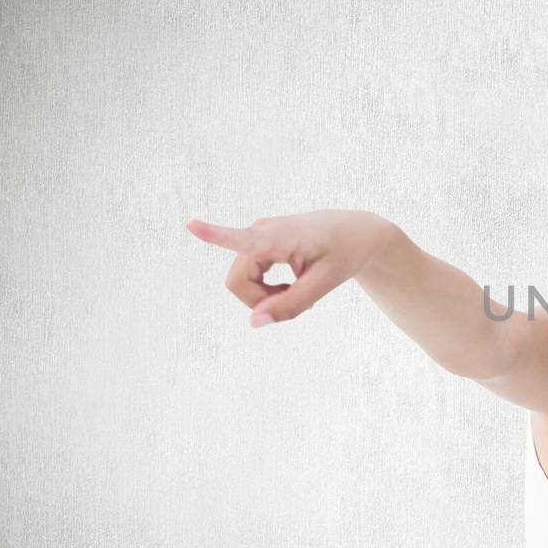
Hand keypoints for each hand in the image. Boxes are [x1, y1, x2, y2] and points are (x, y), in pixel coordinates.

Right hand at [187, 210, 394, 325]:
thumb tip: (254, 323)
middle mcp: (261, 232)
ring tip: (300, 291)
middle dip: (263, 302)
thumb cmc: (344, 253)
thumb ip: (292, 305)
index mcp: (279, 237)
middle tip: (300, 304)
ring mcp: (258, 237)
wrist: (356, 233)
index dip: (214, 235)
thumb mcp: (325, 283)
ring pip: (244, 282)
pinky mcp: (260, 243)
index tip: (191, 224)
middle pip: (239, 282)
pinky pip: (251, 277)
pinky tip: (293, 285)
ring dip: (268, 296)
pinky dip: (270, 289)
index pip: (242, 239)